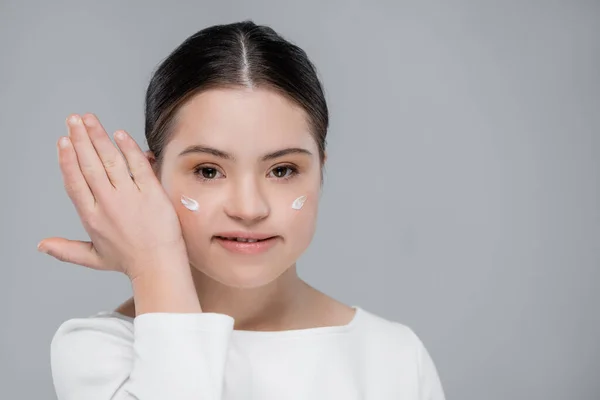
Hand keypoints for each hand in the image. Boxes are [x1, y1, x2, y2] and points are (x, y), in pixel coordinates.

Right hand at [38, 113, 187, 280]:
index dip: (67, 160)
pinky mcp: (151, 193)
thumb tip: (42, 245)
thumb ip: (67, 249)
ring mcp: (130, 197)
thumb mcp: (94, 257)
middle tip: (73, 119)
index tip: (62, 141)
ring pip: (110, 161)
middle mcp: (108, 204)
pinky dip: (128, 148)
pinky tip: (119, 134)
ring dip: (98, 137)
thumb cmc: (129, 261)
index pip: (74, 182)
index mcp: (91, 217)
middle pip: (90, 165)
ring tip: (89, 119)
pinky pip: (138, 166)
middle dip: (80, 139)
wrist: (159, 266)